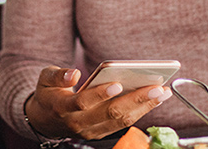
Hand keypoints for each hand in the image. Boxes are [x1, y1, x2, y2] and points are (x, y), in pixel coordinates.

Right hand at [25, 66, 171, 139]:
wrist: (44, 120)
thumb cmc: (49, 94)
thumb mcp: (44, 79)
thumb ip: (57, 75)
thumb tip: (74, 74)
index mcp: (62, 108)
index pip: (82, 103)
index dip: (99, 94)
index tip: (117, 83)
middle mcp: (79, 124)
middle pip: (110, 114)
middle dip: (136, 100)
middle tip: (157, 87)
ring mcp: (92, 131)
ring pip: (121, 121)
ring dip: (145, 107)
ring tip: (163, 92)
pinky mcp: (102, 133)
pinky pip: (124, 123)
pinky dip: (142, 111)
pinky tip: (155, 99)